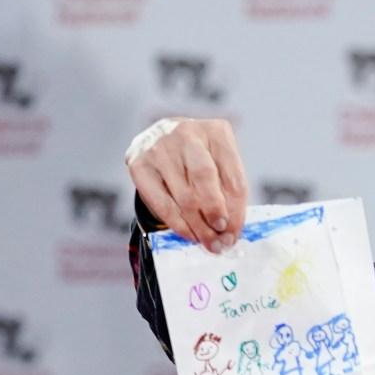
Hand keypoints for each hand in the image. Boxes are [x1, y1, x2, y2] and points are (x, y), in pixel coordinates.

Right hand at [125, 117, 247, 252]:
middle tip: (221, 240)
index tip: (234, 233)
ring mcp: (158, 147)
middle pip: (205, 179)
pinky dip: (178, 224)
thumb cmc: (200, 158)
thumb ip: (229, 193)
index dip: (236, 210)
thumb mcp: (221, 165)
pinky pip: (162, 202)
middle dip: (215, 214)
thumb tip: (229, 233)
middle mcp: (185, 133)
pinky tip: (188, 234)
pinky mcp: (138, 163)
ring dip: (198, 226)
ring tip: (208, 243)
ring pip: (184, 195)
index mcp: (216, 131)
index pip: (233, 176)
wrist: (160, 140)